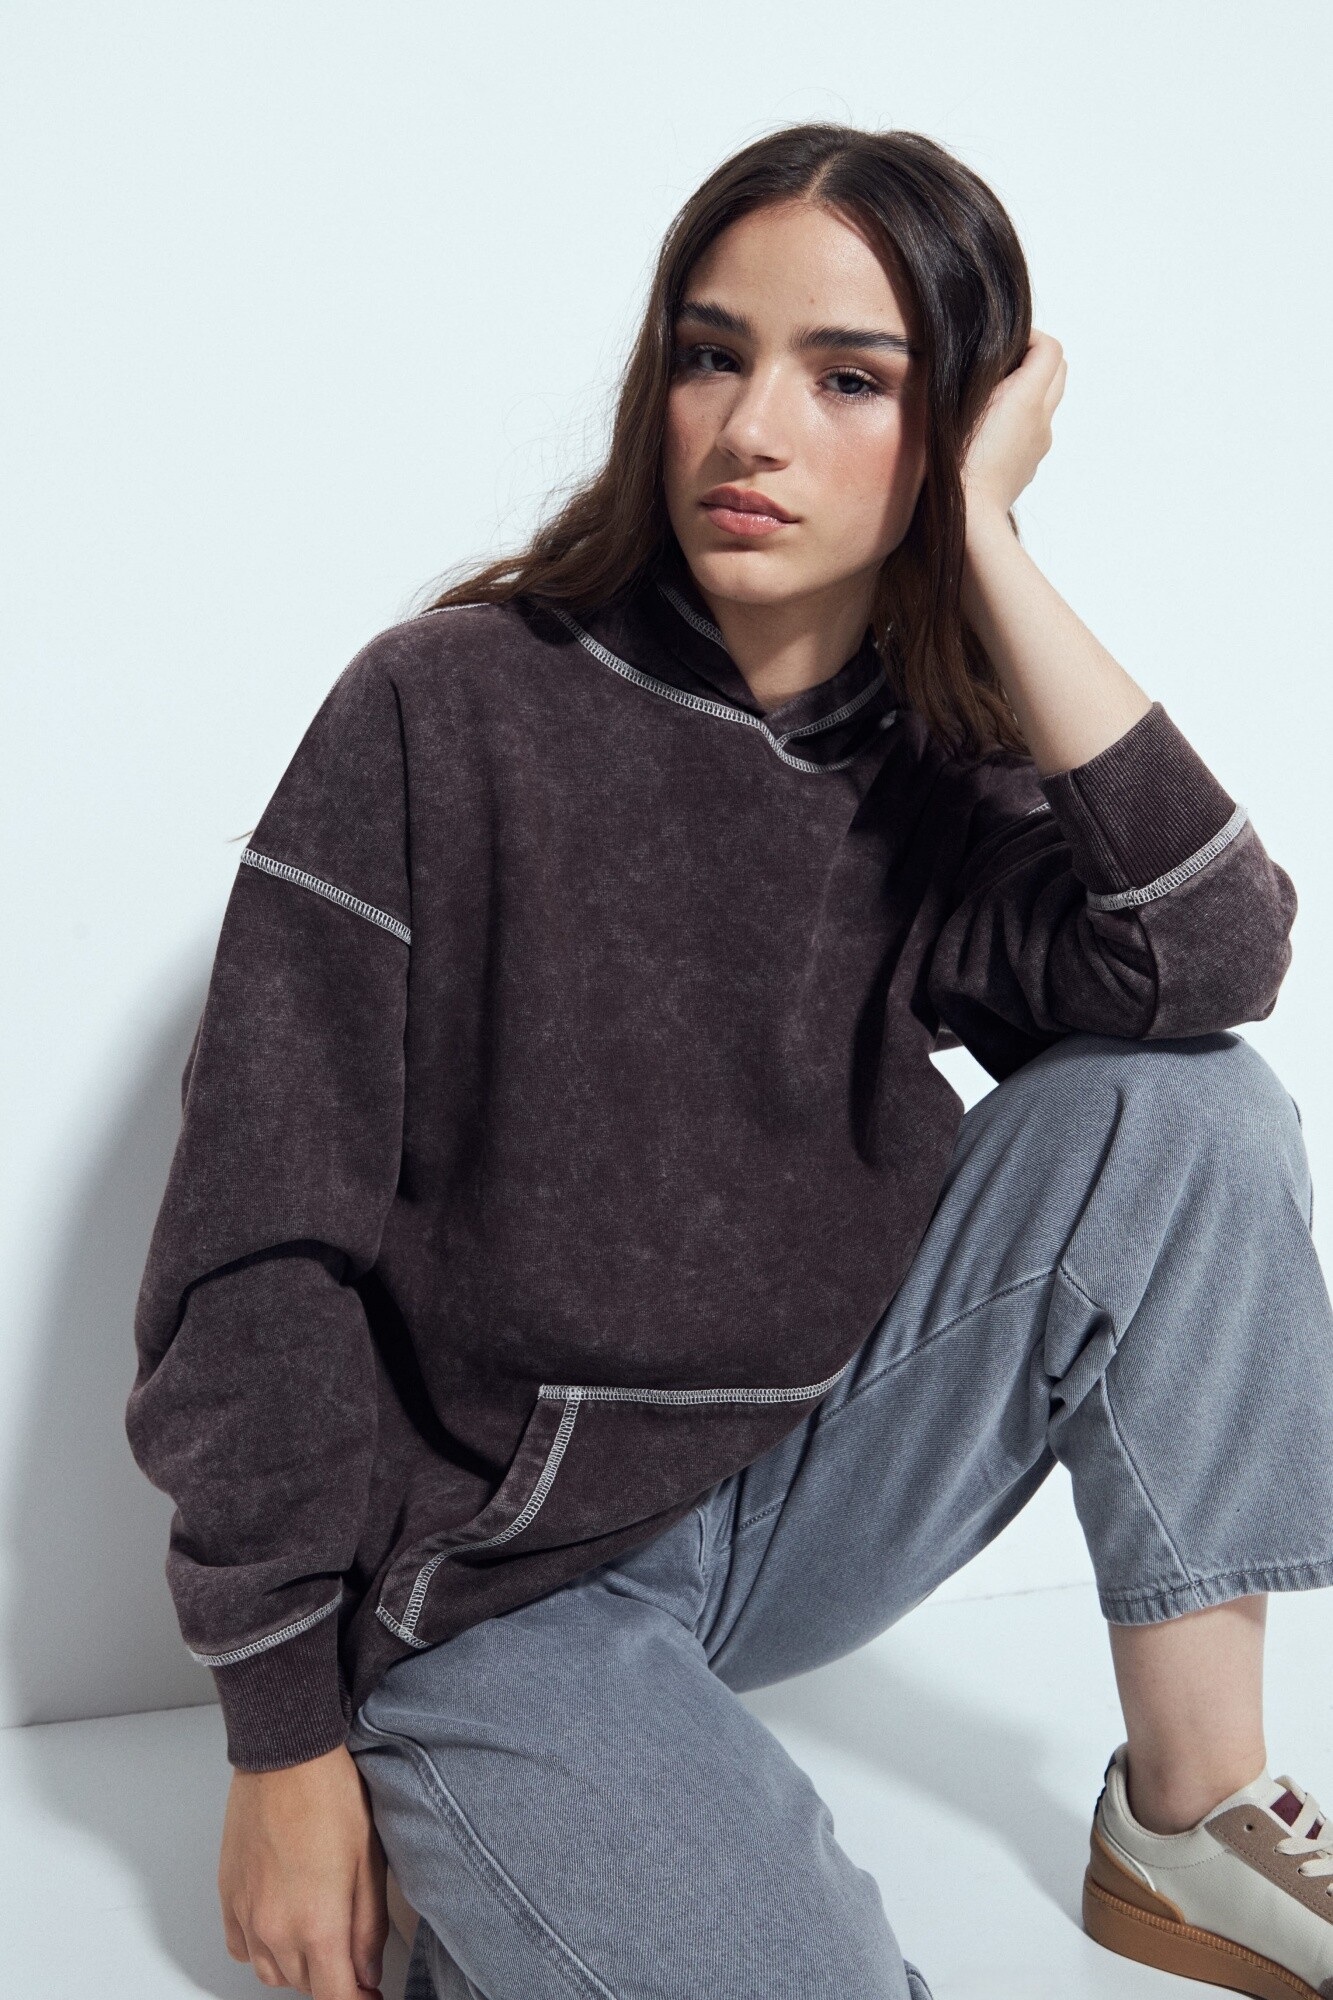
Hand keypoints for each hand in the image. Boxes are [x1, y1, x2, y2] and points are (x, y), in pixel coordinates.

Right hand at [219, 1743, 388, 1997]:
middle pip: (305, 1986)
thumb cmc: (330, 1794)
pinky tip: (282, 1927)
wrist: (286, 1753)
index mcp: (317, 1925)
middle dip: (333, 1979)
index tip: (372, 1997)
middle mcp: (275, 1929)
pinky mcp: (229, 1896)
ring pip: (272, 1972)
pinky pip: (242, 1948)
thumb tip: (367, 1974)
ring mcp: (247, 1914)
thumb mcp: (370, 1862)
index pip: (336, 1997)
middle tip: (354, 1955)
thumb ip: (368, 1928)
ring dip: (299, 1967)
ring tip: (321, 1936)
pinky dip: (263, 1949)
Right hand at [961, 330, 1066, 520]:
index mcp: (1028, 398)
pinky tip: (993, 429)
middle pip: (1059, 369)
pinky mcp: (1033, 461)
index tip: (1002, 343)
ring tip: (995, 396)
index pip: (1051, 347)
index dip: (1029, 336)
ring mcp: (1041, 441)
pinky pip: (1037, 427)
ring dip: (1030, 387)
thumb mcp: (960, 405)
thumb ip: (981, 373)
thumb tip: (989, 355)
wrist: (970, 515)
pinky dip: (1024, 416)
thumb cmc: (957, 461)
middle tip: (1002, 363)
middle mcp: (1042, 417)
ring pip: (1049, 399)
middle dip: (1035, 357)